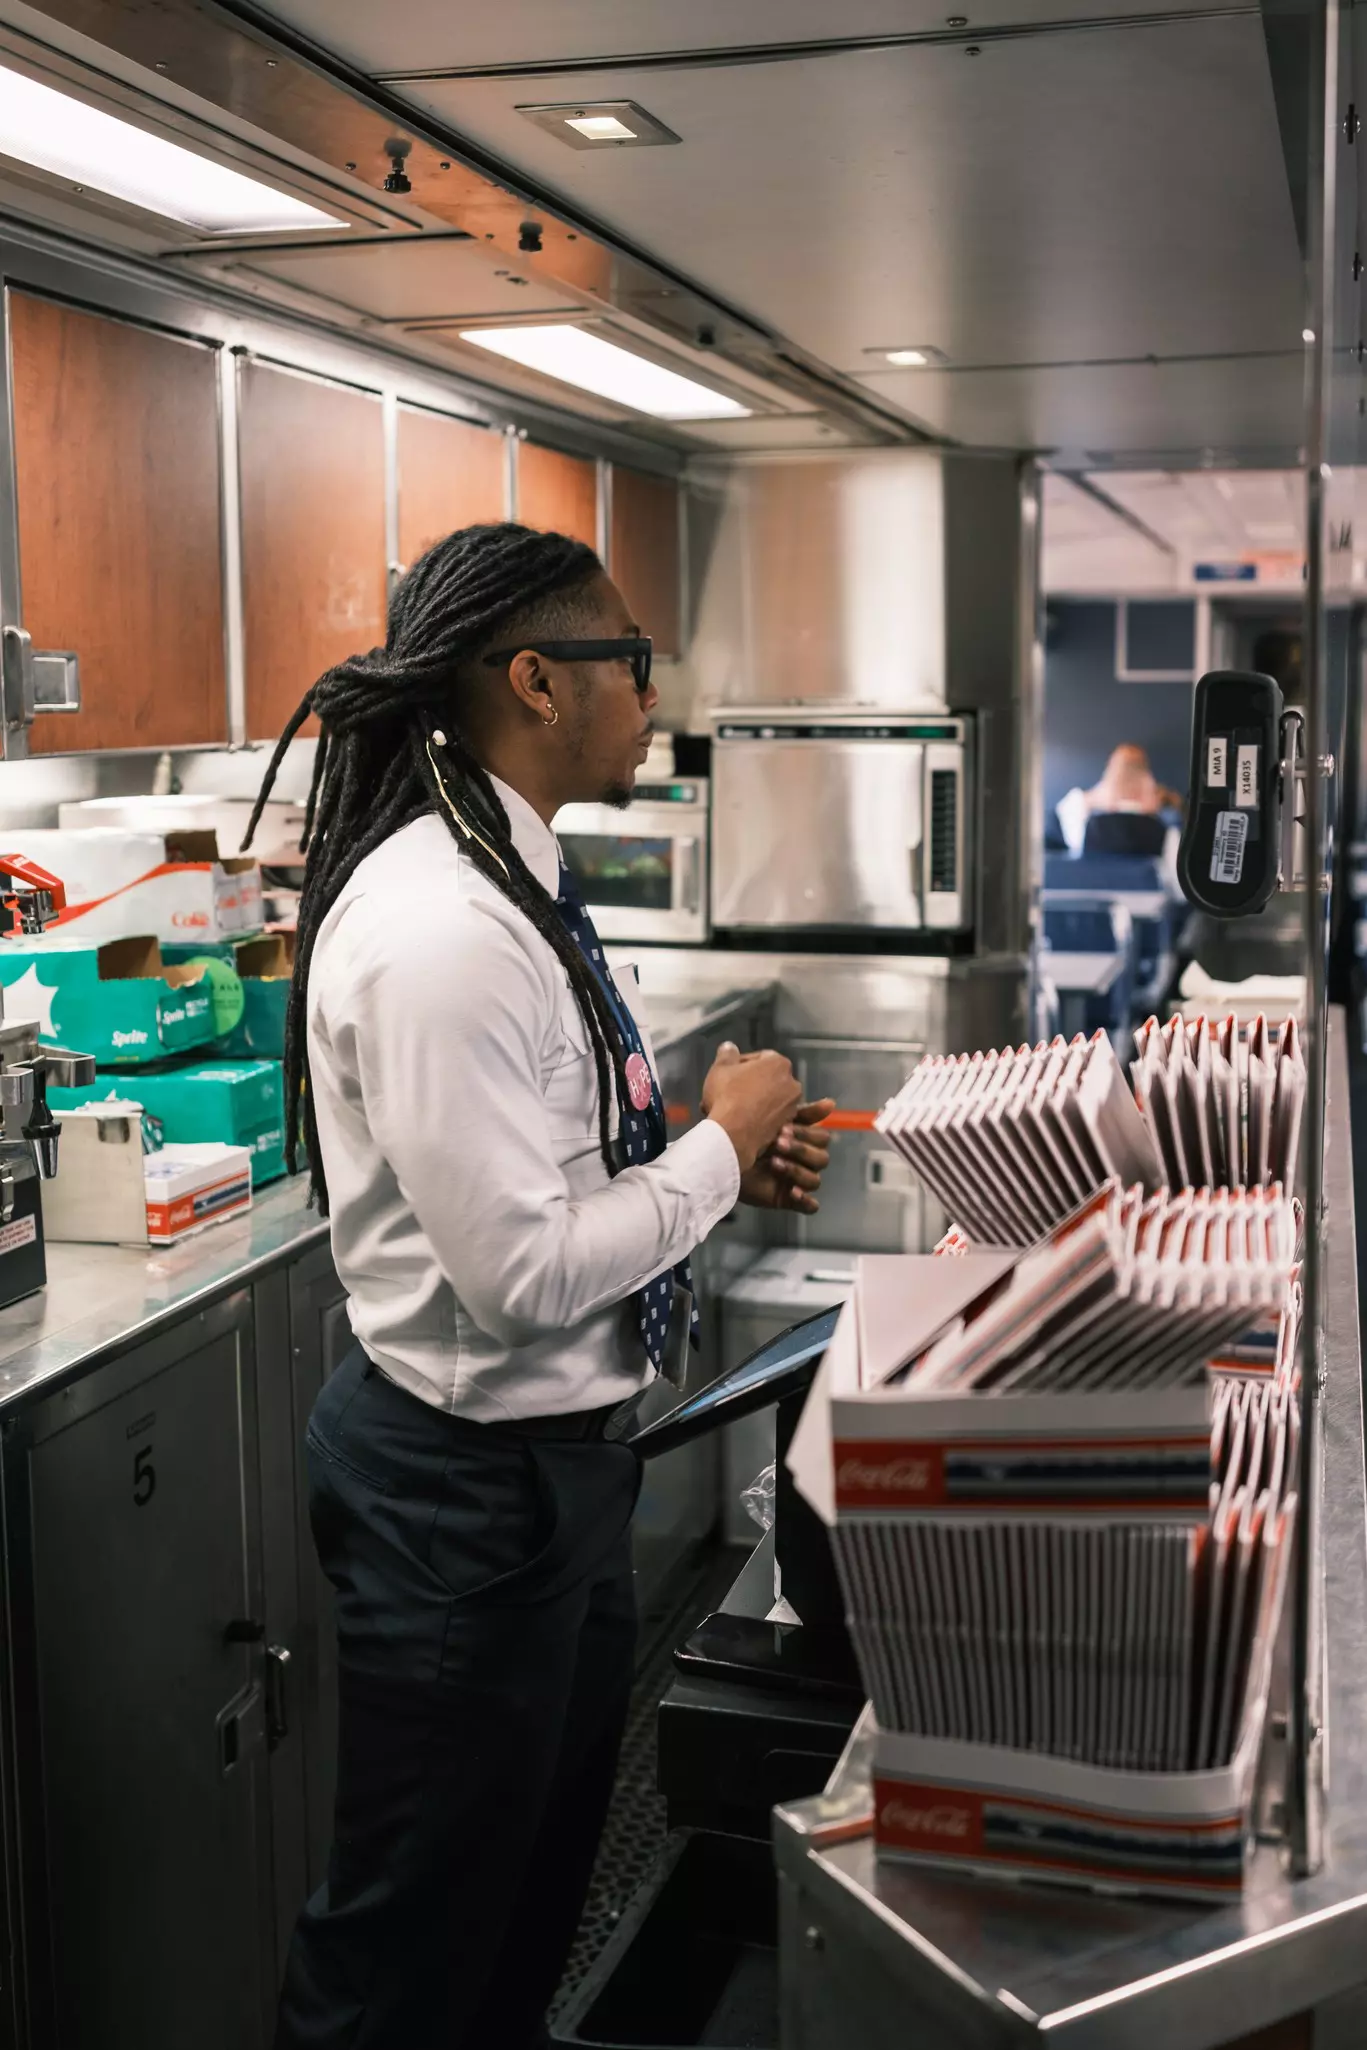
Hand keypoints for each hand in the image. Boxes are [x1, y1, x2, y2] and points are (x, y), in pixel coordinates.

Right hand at [702, 1041, 801, 1173]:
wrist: (733, 1135)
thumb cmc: (727, 1096)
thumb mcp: (720, 1068)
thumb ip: (727, 1054)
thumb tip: (729, 1046)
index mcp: (779, 1064)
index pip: (760, 1057)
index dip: (741, 1064)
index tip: (728, 1073)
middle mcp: (792, 1084)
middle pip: (768, 1079)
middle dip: (750, 1083)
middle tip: (729, 1090)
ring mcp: (791, 1108)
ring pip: (770, 1099)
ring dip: (754, 1101)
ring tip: (733, 1108)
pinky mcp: (786, 1127)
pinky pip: (771, 1117)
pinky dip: (759, 1117)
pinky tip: (741, 1121)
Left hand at [740, 1098, 835, 1214]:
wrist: (721, 1155)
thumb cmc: (747, 1133)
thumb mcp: (774, 1117)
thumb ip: (804, 1112)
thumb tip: (831, 1103)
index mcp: (803, 1140)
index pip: (821, 1138)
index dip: (806, 1134)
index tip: (783, 1127)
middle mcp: (803, 1160)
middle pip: (821, 1158)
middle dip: (800, 1150)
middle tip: (775, 1143)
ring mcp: (796, 1180)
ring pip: (815, 1180)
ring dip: (797, 1172)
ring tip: (774, 1164)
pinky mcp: (788, 1199)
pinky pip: (810, 1206)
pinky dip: (805, 1200)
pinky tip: (792, 1191)